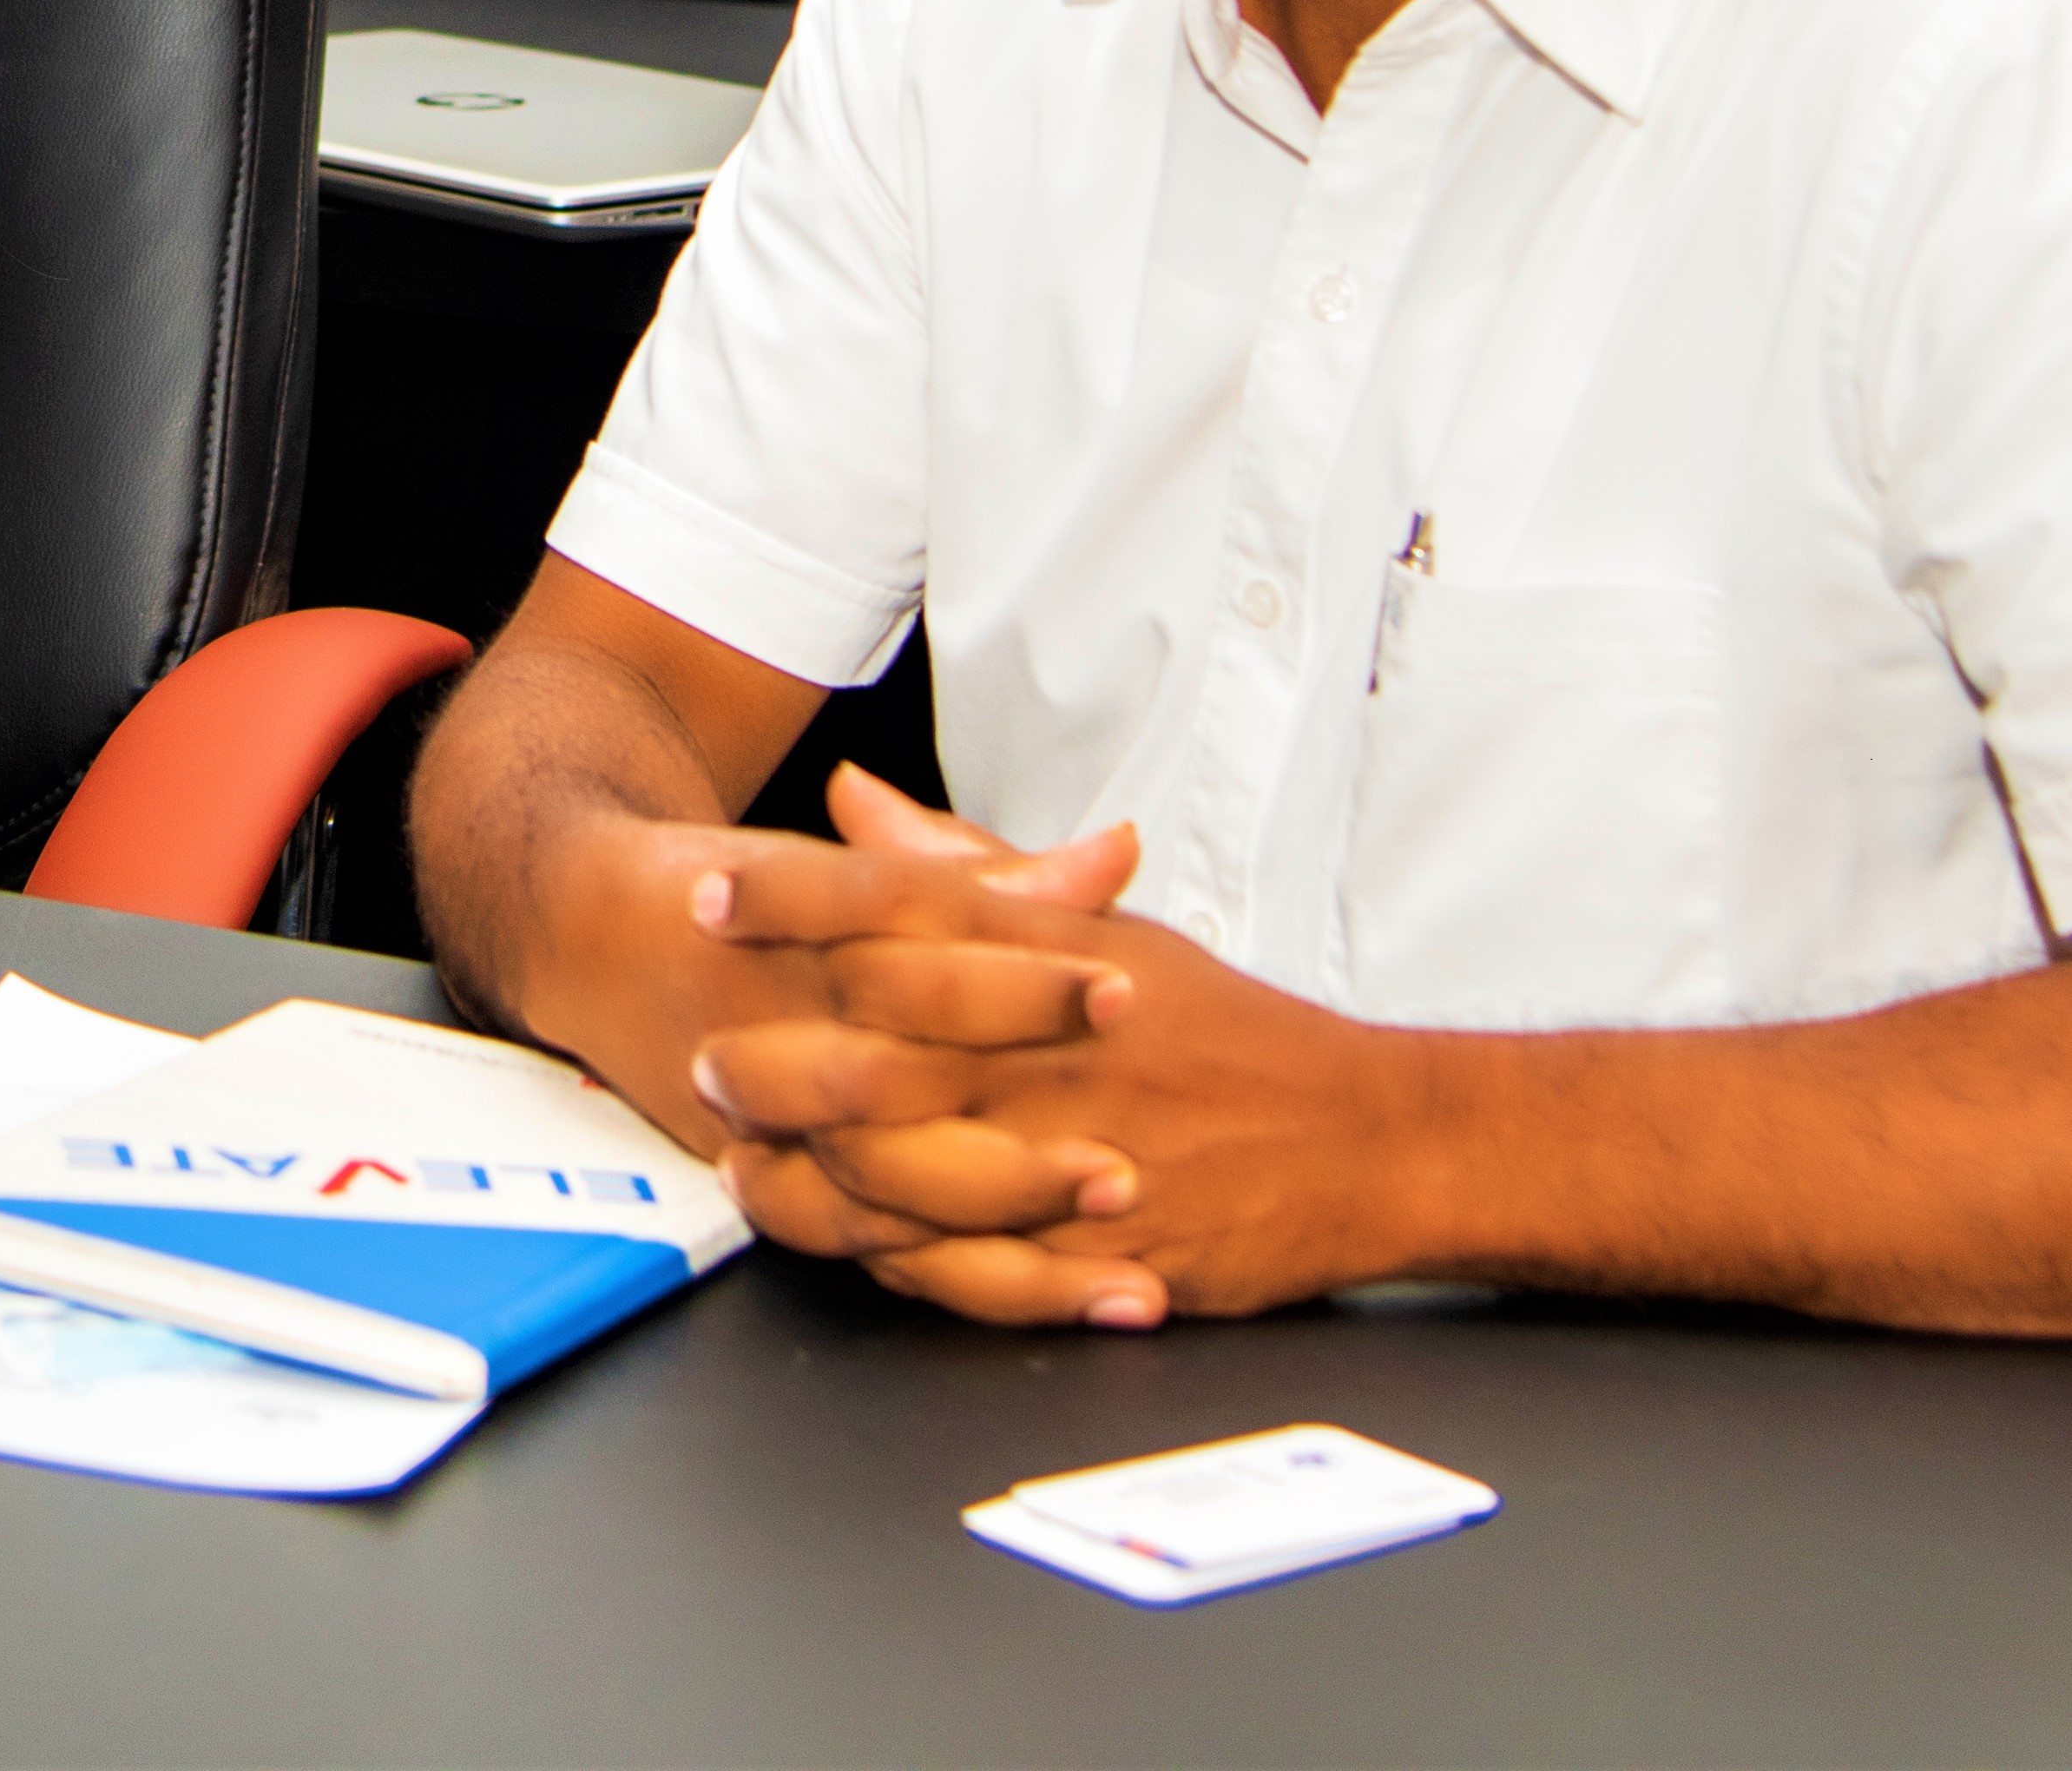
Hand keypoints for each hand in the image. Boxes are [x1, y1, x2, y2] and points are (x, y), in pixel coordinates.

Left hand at [695, 765, 1409, 1325]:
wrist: (1374, 1141)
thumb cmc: (1235, 1033)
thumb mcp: (1109, 933)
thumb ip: (969, 870)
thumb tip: (857, 801)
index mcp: (1058, 961)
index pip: (902, 909)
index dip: (793, 896)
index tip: (708, 887)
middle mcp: (1057, 1053)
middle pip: (878, 1046)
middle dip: (771, 1049)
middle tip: (698, 1047)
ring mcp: (1075, 1160)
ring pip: (904, 1171)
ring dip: (806, 1169)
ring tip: (739, 1159)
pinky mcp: (1097, 1256)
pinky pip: (969, 1270)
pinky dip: (891, 1261)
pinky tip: (840, 1243)